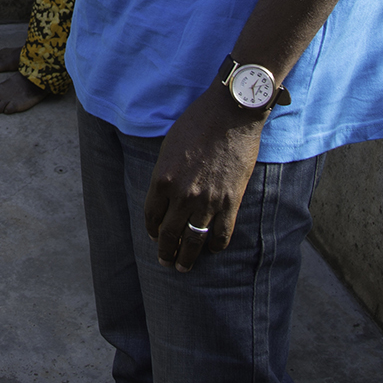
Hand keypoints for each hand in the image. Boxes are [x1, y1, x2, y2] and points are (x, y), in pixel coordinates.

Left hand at [142, 85, 264, 272]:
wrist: (230, 114)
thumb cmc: (197, 123)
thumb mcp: (169, 147)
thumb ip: (165, 173)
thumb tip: (165, 194)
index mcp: (162, 179)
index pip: (151, 215)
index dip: (152, 229)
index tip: (154, 236)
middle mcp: (182, 194)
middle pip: (169, 233)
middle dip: (166, 251)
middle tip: (165, 262)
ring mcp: (207, 200)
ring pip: (194, 240)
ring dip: (187, 257)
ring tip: (184, 267)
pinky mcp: (231, 201)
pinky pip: (221, 234)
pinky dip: (215, 246)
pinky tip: (212, 250)